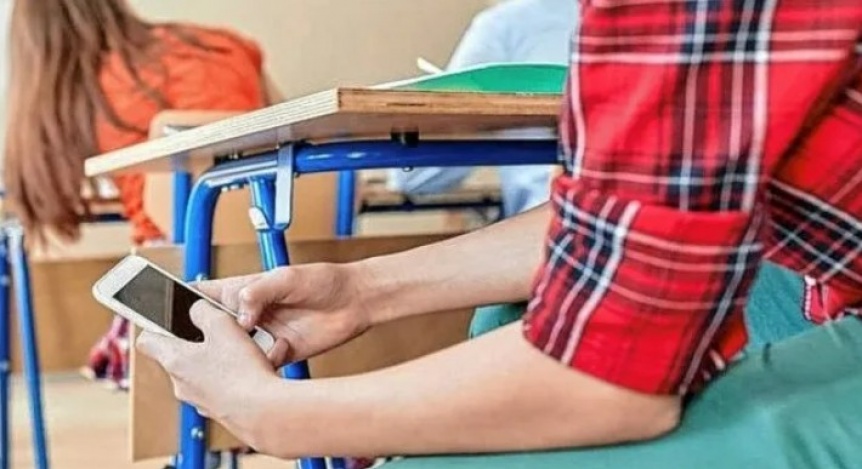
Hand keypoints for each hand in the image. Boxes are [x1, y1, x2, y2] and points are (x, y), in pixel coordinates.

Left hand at [137, 300, 282, 438]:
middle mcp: (181, 383)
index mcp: (174, 359)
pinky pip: (220, 387)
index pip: (147, 341)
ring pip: (202, 371)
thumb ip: (203, 311)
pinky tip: (251, 370)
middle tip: (220, 331)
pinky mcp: (218, 410)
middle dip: (198, 341)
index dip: (155, 326)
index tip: (168, 319)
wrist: (262, 412)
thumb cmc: (240, 371)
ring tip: (243, 351)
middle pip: (179, 355)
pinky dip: (231, 377)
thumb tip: (196, 309)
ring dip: (218, 359)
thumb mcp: (222, 325)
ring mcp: (199, 399)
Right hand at [196, 263, 372, 365]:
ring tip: (238, 353)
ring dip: (232, 357)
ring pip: (231, 353)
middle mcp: (246, 315)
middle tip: (204, 344)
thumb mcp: (287, 277)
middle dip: (202, 340)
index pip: (200, 296)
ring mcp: (259, 337)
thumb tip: (240, 313)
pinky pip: (257, 367)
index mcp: (241, 290)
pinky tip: (273, 354)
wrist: (355, 302)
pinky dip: (259, 366)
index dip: (180, 304)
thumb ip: (259, 291)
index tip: (168, 315)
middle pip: (210, 330)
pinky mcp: (276, 355)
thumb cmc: (323, 280)